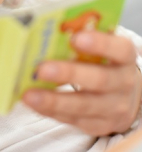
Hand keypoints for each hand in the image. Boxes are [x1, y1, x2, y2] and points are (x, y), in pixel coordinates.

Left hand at [22, 31, 141, 135]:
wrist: (123, 95)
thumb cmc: (101, 62)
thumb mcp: (100, 48)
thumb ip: (81, 37)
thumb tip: (48, 28)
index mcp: (123, 58)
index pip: (119, 50)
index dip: (100, 43)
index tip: (75, 37)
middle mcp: (122, 84)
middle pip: (100, 80)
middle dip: (69, 74)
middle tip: (42, 68)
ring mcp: (112, 108)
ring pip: (83, 106)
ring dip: (53, 100)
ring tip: (30, 94)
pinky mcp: (97, 125)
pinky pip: (72, 119)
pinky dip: (50, 111)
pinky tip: (33, 102)